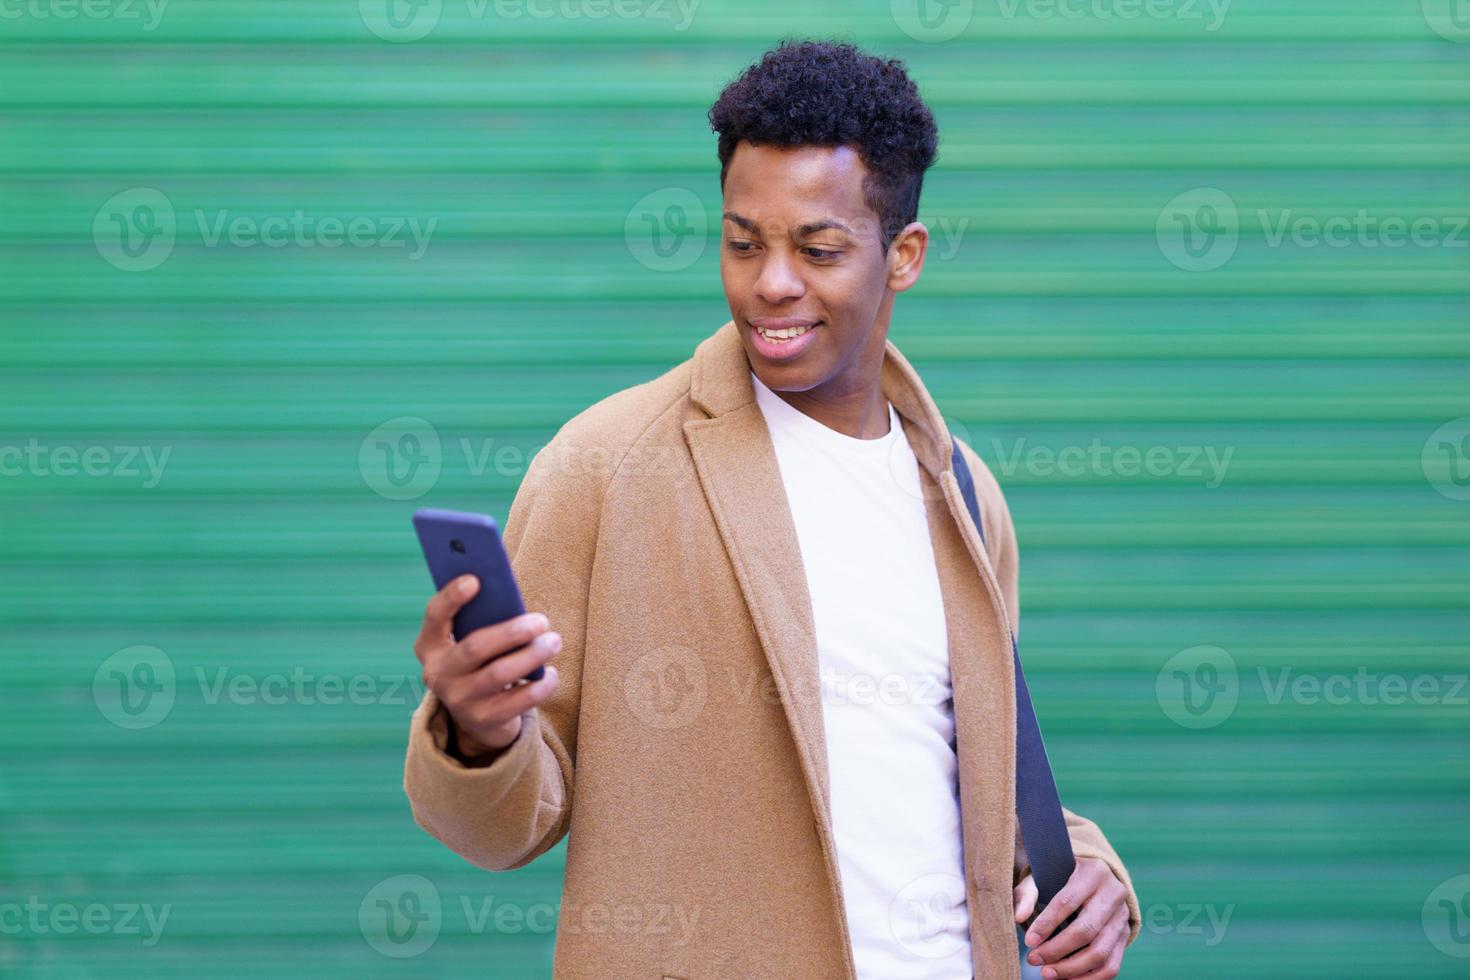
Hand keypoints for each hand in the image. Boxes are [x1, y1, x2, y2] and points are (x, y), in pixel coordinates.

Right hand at [413, 574, 561, 756]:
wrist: (479, 717)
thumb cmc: (481, 662)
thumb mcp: (472, 640)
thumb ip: (483, 620)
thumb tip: (511, 598)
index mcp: (429, 646)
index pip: (435, 616)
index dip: (451, 597)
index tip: (475, 579)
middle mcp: (438, 674)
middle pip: (475, 647)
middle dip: (511, 632)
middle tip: (542, 620)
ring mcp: (459, 700)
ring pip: (499, 674)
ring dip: (531, 655)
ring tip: (554, 641)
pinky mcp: (483, 720)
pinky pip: (517, 701)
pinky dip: (539, 685)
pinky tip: (551, 673)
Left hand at [1013, 857, 1129, 978]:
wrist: (1094, 878)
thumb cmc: (1062, 876)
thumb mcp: (1044, 875)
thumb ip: (1028, 893)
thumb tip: (1019, 917)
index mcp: (1093, 872)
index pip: (1068, 901)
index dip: (1047, 924)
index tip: (1029, 941)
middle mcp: (1114, 893)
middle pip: (1086, 930)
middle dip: (1057, 950)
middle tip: (1034, 959)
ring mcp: (1122, 917)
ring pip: (1100, 952)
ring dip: (1071, 969)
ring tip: (1047, 973)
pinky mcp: (1125, 936)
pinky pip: (1111, 966)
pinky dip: (1089, 978)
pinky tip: (1067, 979)